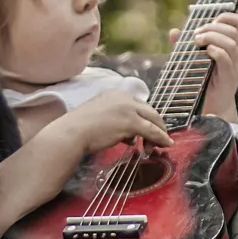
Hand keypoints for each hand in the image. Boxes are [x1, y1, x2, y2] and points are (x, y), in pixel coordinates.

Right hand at [56, 89, 172, 155]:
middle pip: (149, 110)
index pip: (138, 105)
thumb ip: (117, 124)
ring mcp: (128, 109)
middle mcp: (124, 98)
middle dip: (156, 125)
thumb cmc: (80, 129)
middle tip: (160, 137)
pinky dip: (161, 138)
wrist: (72, 133)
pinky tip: (165, 144)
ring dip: (159, 133)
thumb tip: (131, 138)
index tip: (148, 129)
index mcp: (115, 94)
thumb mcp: (101, 119)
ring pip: (153, 120)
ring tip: (161, 144)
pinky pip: (152, 131)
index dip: (145, 118)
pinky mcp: (131, 122)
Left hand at [169, 0, 237, 124]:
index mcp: (234, 46)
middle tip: (195, 34)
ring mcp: (236, 66)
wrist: (211, 107)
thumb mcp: (195, 59)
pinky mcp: (229, 77)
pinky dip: (216, 51)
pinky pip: (226, 59)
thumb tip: (174, 31)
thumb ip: (186, 45)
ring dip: (212, 37)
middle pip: (233, 30)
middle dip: (213, 27)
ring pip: (231, 43)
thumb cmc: (203, 80)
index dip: (226, 16)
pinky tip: (205, 52)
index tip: (208, 19)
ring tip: (197, 41)